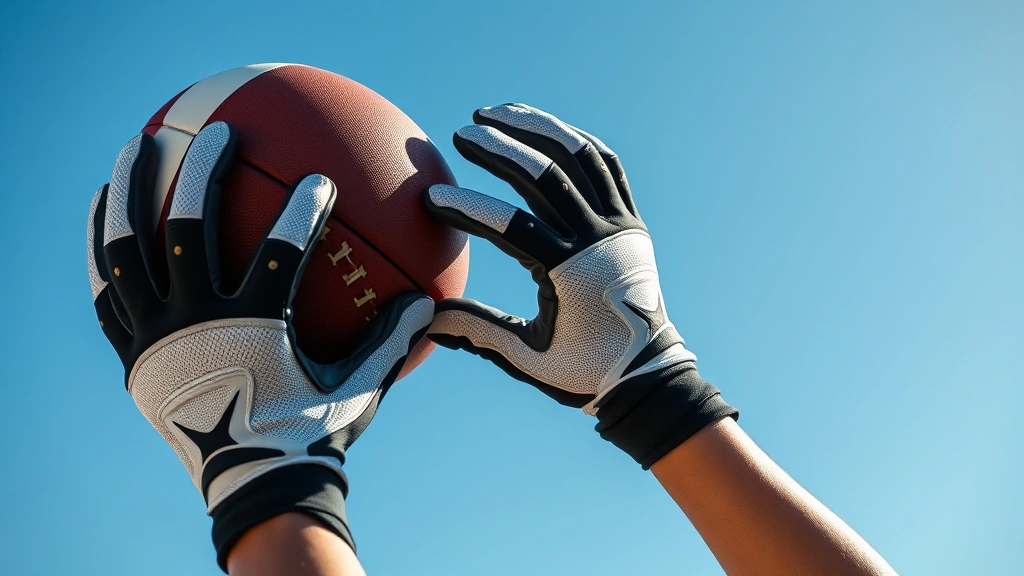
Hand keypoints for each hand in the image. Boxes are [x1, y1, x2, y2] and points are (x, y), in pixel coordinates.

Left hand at [87, 122, 432, 566]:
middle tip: (223, 132)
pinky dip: (101, 244)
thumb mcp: (357, 389)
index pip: (279, 253)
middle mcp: (195, 324)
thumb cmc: (308, 434)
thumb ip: (391, 340)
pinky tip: (104, 206)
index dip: (301, 210)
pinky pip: (106, 288)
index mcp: (253, 329)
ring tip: (140, 144)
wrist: (250, 486)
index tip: (320, 177)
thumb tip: (432, 300)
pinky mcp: (130, 351)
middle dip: (206, 173)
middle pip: (190, 230)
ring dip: (133, 191)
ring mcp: (154, 337)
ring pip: (131, 250)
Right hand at [425, 104, 735, 466]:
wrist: (649, 372)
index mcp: (571, 274)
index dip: (470, 209)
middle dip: (499, 149)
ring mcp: (619, 226)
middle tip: (461, 133)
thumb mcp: (527, 358)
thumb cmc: (585, 370)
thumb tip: (424, 320)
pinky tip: (544, 130)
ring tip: (495, 113)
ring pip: (580, 158)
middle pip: (547, 177)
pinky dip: (575, 142)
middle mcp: (599, 241)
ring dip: (537, 129)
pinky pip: (606, 166)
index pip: (513, 227)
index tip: (432, 198)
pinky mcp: (630, 222)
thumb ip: (478, 333)